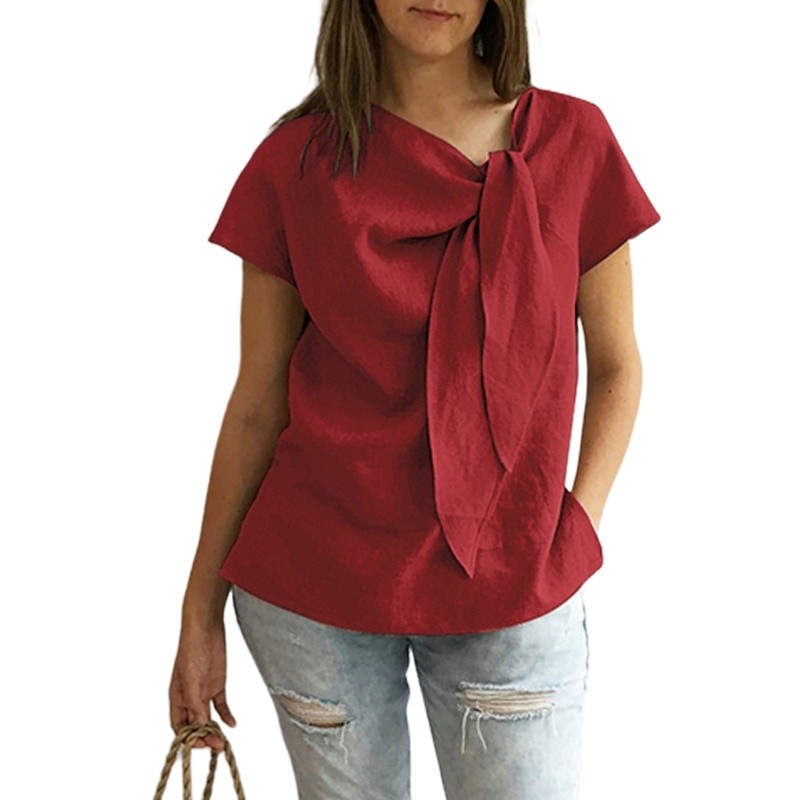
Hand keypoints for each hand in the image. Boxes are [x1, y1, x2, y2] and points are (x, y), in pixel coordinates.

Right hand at [168, 620, 236, 752]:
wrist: (206, 627)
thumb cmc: (192, 650)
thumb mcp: (192, 680)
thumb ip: (196, 704)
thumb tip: (200, 727)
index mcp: (177, 698)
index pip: (180, 727)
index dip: (188, 739)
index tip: (202, 745)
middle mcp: (190, 698)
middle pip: (195, 725)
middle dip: (204, 738)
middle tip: (217, 747)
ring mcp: (204, 691)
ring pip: (208, 718)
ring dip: (215, 731)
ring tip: (224, 742)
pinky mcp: (217, 684)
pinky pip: (221, 705)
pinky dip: (226, 716)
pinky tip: (232, 724)